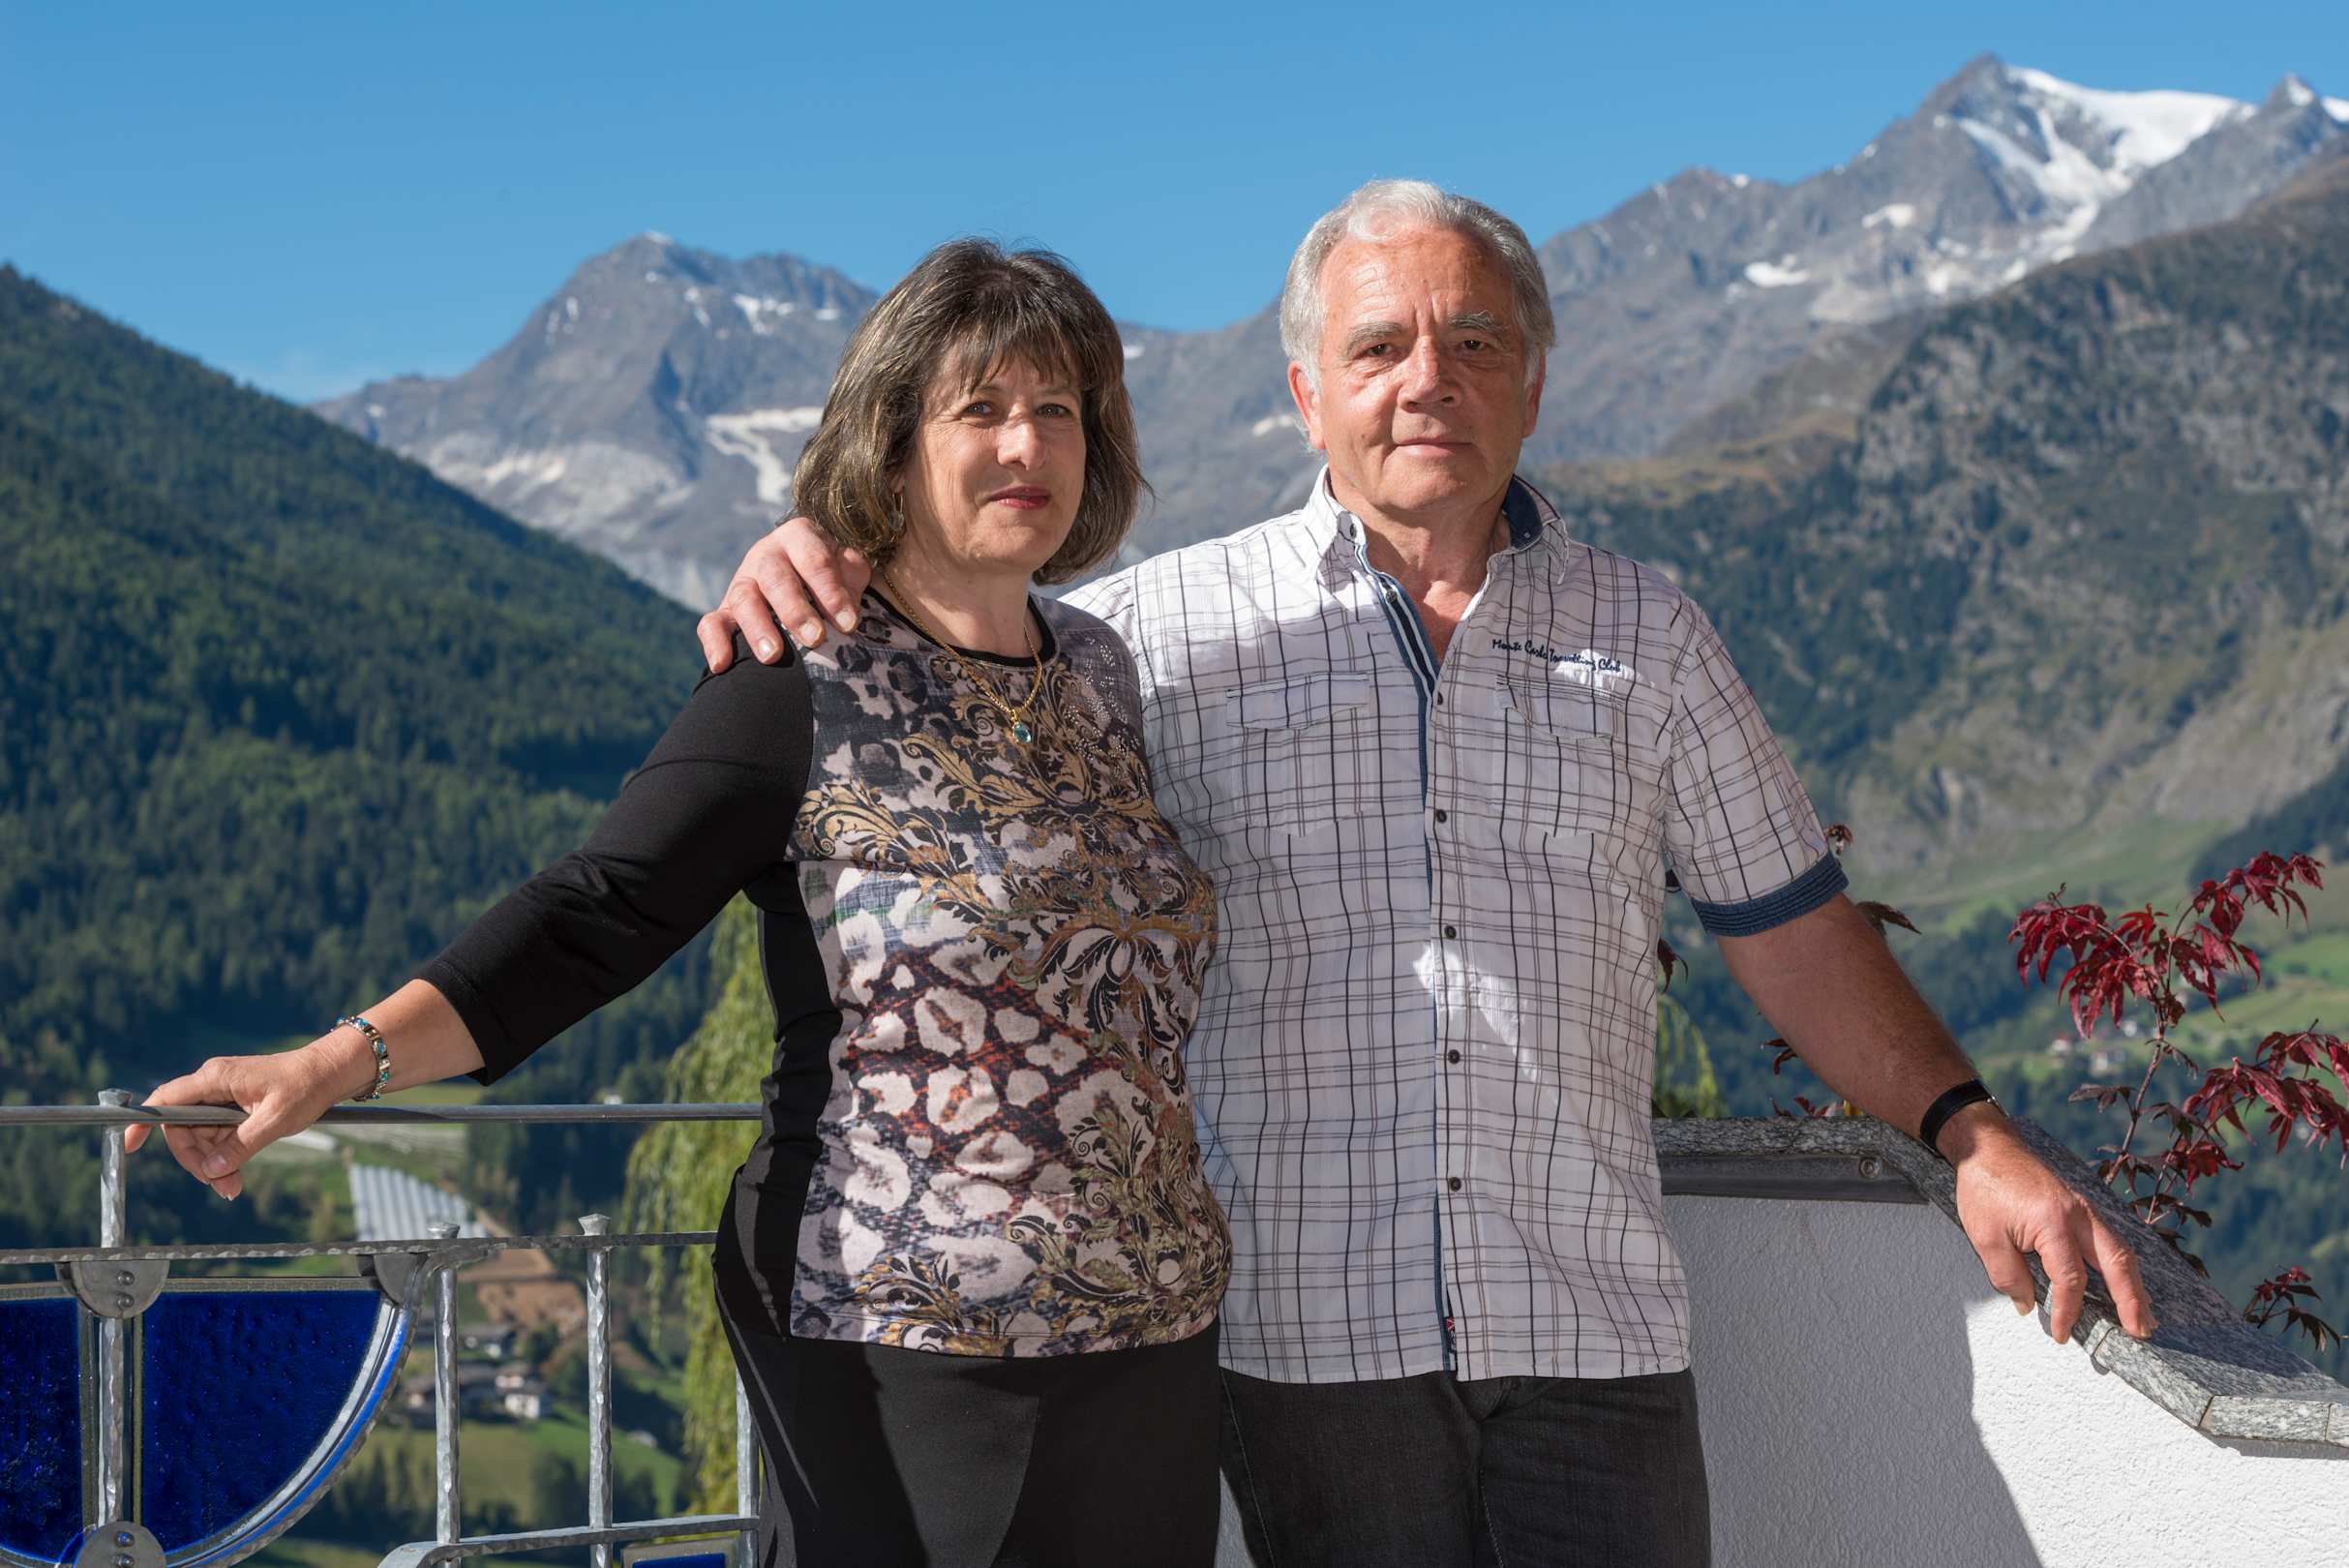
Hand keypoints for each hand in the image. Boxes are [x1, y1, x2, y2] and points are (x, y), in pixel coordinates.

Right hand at [123, 1040, 358, 1200]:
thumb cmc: (306, 1086)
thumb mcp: (275, 1120)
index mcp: (216, 1078)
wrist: (330, 1072)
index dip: (145, 1122)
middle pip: (182, 1127)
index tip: (131, 1145)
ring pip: (200, 1136)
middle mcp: (213, 1084)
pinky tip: (234, 1176)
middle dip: (196, 1159)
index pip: (166, 1099)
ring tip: (233, 1188)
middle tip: (219, 1186)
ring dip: (212, 1163)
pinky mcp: (232, 1106)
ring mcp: (222, 1095)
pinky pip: (216, 1135)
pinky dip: (223, 1155)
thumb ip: (241, 1145)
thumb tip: (212, 1170)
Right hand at [697, 517, 870, 669]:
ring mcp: (743, 581)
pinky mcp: (726, 609)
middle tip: (815, 639)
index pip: (815, 561)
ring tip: (773, 656)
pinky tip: (721, 665)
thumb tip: (846, 610)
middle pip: (775, 579)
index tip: (848, 623)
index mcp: (800, 537)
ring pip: (743, 599)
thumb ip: (851, 579)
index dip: (831, 592)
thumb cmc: (835, 575)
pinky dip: (714, 642)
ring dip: (757, 628)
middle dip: (795, 610)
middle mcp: (766, 555)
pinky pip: (712, 622)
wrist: (808, 578)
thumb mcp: (850, 567)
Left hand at [1944, 1105, 2157, 1343]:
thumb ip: (2007, 1275)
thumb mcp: (1984, 1236)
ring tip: (2142, 1317)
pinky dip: (2121, 1266)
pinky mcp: (2081, 1208)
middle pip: (2117, 1263)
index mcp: (2053, 1223)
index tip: (2061, 1334)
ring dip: (2133, 1285)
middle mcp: (2078, 1215)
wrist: (1988, 1147)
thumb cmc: (1984, 1187)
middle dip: (2132, 1301)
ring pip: (2120, 1251)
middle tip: (2140, 1332)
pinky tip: (2124, 1284)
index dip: (2068, 1311)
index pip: (2070, 1279)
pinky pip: (2110, 1240)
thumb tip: (2028, 1305)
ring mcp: (2084, 1209)